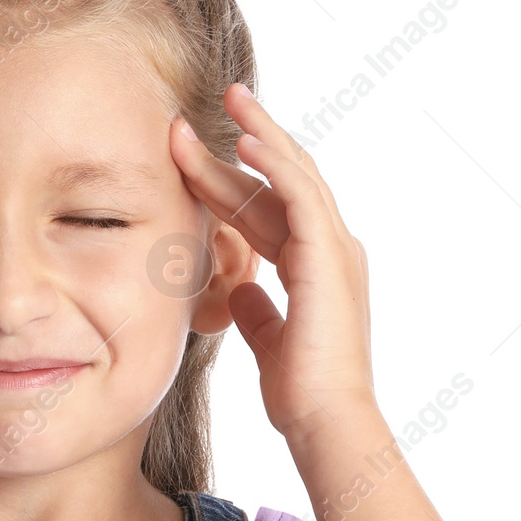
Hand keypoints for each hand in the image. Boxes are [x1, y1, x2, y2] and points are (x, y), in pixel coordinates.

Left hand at [169, 84, 376, 447]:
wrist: (325, 421)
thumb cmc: (301, 393)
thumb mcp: (268, 341)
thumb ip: (257, 310)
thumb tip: (240, 289)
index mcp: (314, 266)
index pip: (263, 209)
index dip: (225, 182)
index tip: (186, 157)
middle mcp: (330, 249)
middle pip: (278, 182)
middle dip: (242, 143)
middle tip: (208, 106)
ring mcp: (334, 249)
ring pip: (294, 175)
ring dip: (260, 135)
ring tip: (230, 99)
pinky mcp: (329, 257)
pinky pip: (300, 197)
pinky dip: (274, 167)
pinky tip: (245, 143)